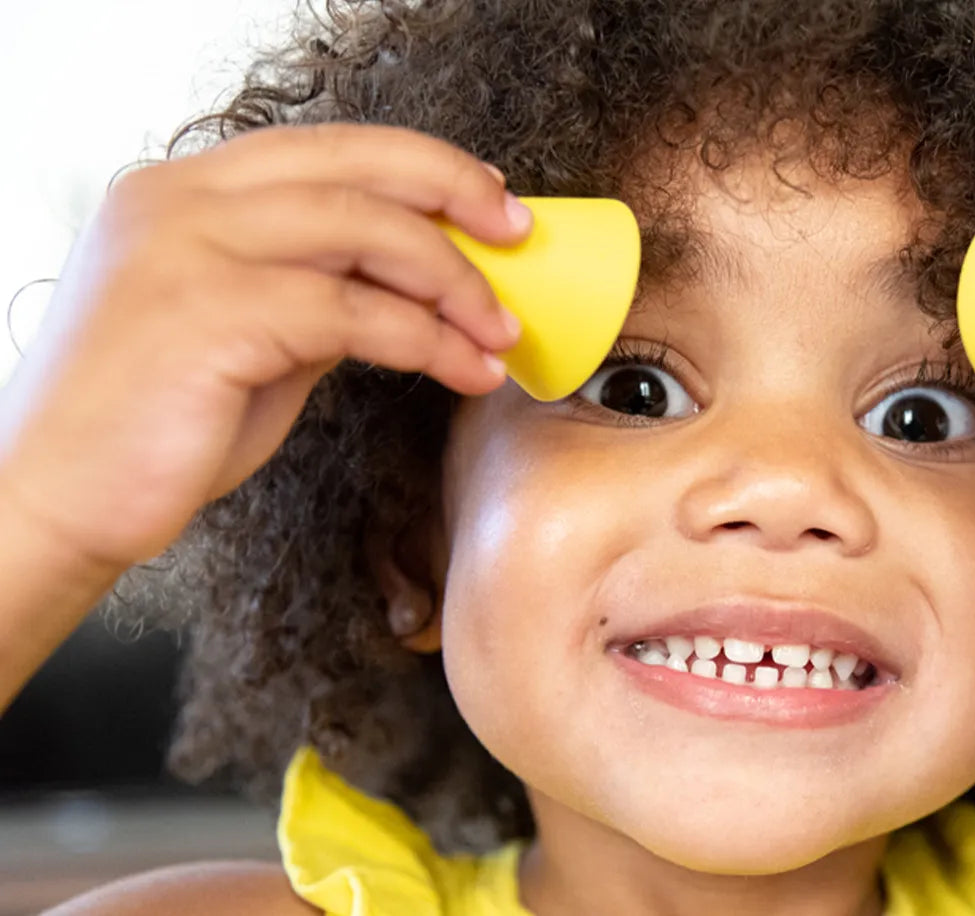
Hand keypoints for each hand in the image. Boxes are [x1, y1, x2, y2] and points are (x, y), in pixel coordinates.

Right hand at [0, 123, 529, 577]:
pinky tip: (462, 368)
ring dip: (453, 282)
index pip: (327, 149)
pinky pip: (353, 312)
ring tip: (498, 330)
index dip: (421, 166)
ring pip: (365, 231)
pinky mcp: (208, 314)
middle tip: (516, 237)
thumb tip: (417, 281)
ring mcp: (187, 249)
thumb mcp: (248, 333)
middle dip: (454, 195)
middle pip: (355, 165)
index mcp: (183, 191)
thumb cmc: (155, 424)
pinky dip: (426, 340)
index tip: (487, 200)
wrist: (59, 500)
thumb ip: (315, 290)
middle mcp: (178, 201)